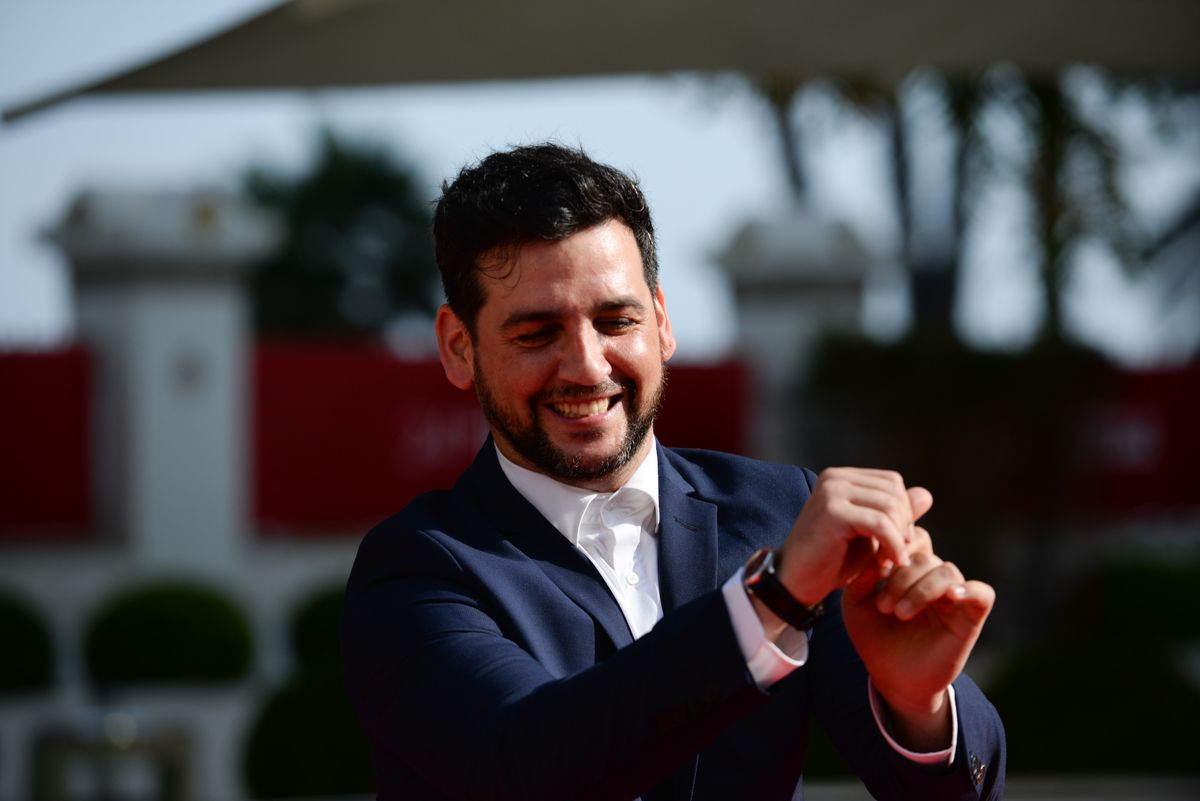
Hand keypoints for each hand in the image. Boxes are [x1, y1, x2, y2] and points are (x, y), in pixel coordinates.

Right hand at [774, 468, 932, 606]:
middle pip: (893, 491)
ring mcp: (831, 491)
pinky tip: (890, 564)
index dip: (904, 511)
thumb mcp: (869, 536)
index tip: (898, 542)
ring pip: (890, 506)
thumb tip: (926, 494)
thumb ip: (894, 515)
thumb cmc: (831, 562)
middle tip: (897, 554)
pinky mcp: (832, 511)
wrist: (795, 583)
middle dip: (903, 524)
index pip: (892, 482)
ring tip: (890, 561)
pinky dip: (892, 545)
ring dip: (898, 537)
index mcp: (841, 478)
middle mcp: (834, 478)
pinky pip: (879, 523)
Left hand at [842, 526, 994, 749]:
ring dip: (920, 588)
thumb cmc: (874, 637)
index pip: (909, 536)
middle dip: (900, 576)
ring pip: (946, 570)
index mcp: (908, 567)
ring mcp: (953, 595)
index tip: (873, 570)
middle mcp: (933, 576)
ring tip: (899, 613)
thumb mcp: (857, 602)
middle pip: (924, 553)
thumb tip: (875, 546)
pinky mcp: (971, 617)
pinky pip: (982, 592)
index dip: (892, 546)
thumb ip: (862, 573)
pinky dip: (966, 589)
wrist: (891, 678)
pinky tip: (947, 598)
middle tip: (883, 605)